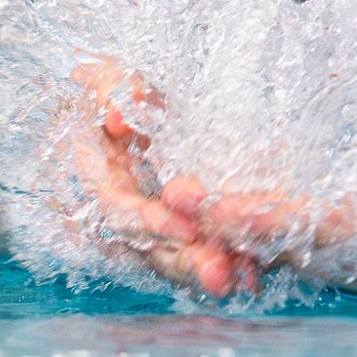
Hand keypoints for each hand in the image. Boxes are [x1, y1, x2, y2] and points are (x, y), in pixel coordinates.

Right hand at [67, 59, 258, 297]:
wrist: (123, 103)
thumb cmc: (115, 90)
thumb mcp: (109, 78)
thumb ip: (111, 88)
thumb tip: (117, 112)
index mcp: (102, 178)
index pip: (120, 211)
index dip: (150, 223)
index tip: (184, 229)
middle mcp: (126, 208)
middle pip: (152, 246)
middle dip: (186, 261)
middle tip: (220, 275)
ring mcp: (154, 219)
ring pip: (179, 253)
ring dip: (210, 265)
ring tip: (244, 278)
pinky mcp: (181, 222)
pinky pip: (202, 244)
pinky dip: (228, 256)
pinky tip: (255, 270)